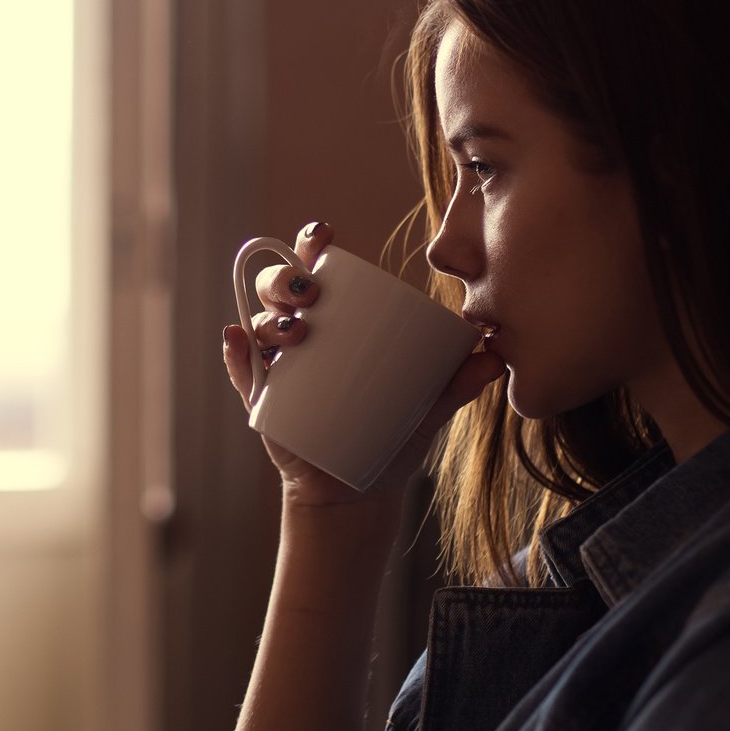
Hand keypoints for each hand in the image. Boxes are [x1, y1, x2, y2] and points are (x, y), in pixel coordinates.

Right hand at [222, 221, 506, 503]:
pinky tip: (235, 338)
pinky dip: (234, 352)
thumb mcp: (428, 407)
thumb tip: (496, 358)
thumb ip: (458, 383)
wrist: (361, 492)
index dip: (312, 244)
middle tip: (309, 297)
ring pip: (258, 323)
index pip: (317, 267)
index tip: (323, 239)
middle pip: (280, 287)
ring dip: (267, 316)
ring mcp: (277, 365)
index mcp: (337, 319)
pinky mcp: (261, 399)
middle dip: (286, 279)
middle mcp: (301, 332)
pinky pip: (239, 368)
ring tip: (291, 332)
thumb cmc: (392, 436)